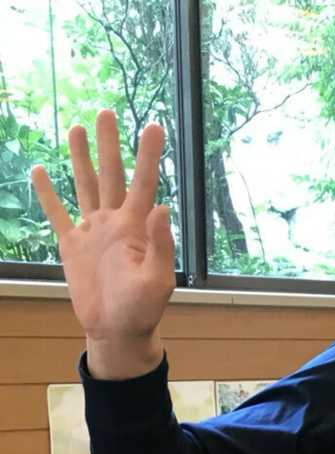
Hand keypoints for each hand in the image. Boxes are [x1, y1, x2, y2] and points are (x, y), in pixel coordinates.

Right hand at [31, 110, 174, 377]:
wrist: (116, 330)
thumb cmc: (143, 310)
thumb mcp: (157, 280)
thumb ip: (160, 245)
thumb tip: (163, 207)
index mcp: (138, 228)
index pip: (144, 183)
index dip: (148, 155)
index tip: (154, 126)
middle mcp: (115, 222)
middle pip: (111, 174)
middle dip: (109, 144)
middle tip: (107, 111)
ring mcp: (93, 231)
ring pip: (86, 185)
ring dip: (81, 158)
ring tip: (78, 127)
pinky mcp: (72, 244)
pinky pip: (57, 213)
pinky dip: (48, 194)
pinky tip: (40, 171)